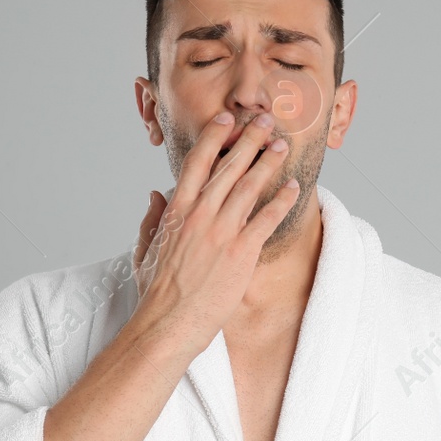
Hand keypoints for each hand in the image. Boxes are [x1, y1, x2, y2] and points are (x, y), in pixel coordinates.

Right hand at [129, 111, 298, 354]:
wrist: (169, 321)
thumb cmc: (157, 291)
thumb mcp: (145, 249)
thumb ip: (152, 218)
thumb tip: (156, 194)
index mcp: (176, 210)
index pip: (197, 162)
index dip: (215, 136)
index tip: (227, 118)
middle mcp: (200, 214)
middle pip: (229, 167)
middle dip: (250, 139)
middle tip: (266, 121)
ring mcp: (222, 232)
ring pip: (250, 186)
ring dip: (269, 162)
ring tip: (283, 145)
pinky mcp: (242, 252)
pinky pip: (268, 219)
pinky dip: (283, 201)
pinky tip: (295, 187)